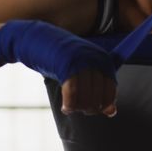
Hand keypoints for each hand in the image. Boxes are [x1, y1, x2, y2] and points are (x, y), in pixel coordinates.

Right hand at [0, 20, 117, 115]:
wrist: (39, 38)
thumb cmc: (62, 58)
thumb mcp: (84, 71)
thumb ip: (98, 89)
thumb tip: (111, 112)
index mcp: (103, 58)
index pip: (111, 88)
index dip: (105, 103)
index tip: (98, 109)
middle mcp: (95, 59)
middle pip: (98, 96)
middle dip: (89, 108)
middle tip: (79, 108)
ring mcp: (81, 62)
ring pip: (86, 97)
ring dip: (78, 108)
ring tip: (71, 107)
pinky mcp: (65, 66)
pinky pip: (72, 93)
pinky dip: (69, 105)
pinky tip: (65, 108)